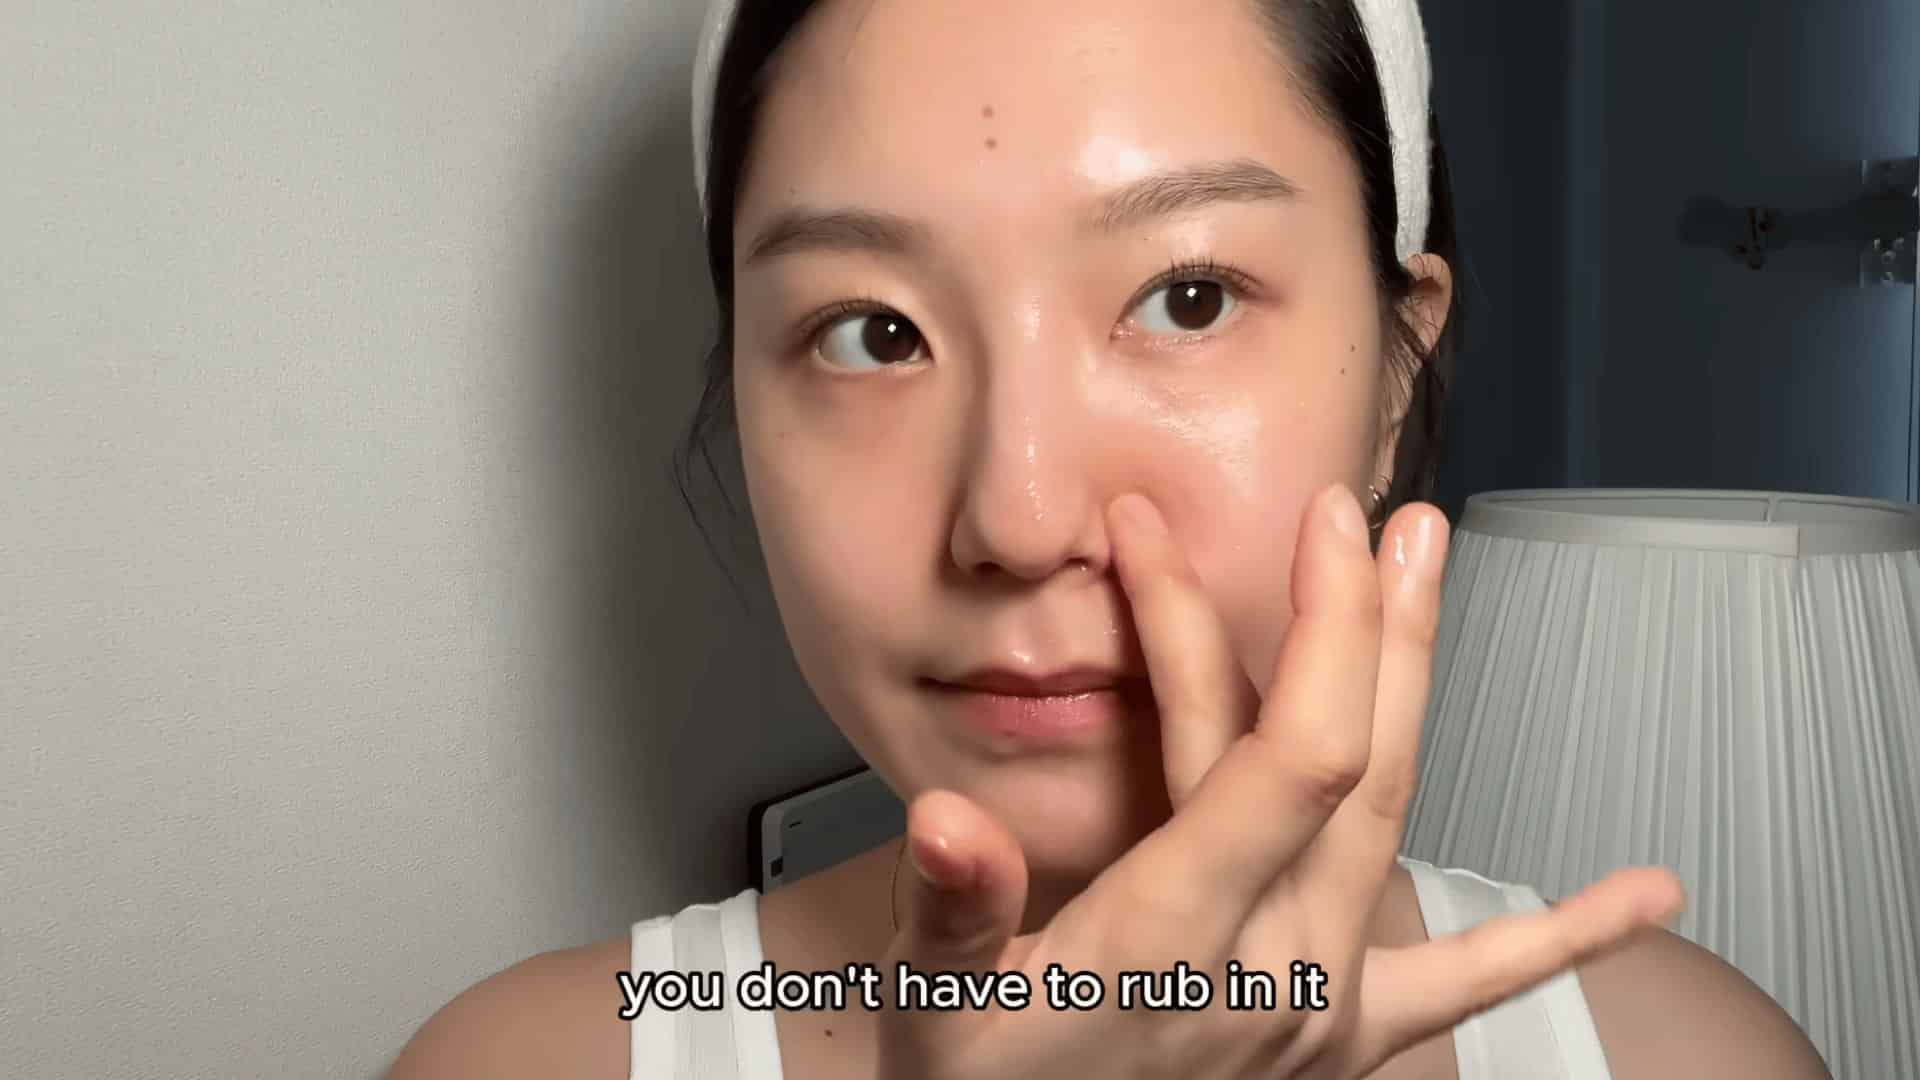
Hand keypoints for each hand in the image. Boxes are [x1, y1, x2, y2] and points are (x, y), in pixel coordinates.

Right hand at [877, 484, 1684, 1078]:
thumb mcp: (934, 1007)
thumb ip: (953, 912)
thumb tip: (944, 819)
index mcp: (1176, 939)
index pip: (1285, 757)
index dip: (1312, 630)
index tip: (1305, 523)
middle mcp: (1274, 966)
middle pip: (1357, 766)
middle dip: (1370, 625)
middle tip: (1383, 514)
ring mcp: (1321, 1007)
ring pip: (1392, 819)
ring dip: (1410, 688)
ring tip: (1428, 576)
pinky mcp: (1342, 1040)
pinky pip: (1465, 982)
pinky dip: (1559, 935)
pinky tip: (1645, 894)